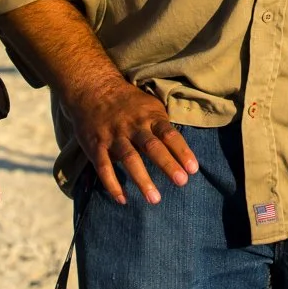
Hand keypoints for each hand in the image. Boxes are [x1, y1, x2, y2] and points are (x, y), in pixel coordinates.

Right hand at [63, 76, 198, 206]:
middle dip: (167, 164)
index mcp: (149, 116)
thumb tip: (182, 148)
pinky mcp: (96, 146)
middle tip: (182, 182)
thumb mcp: (150, 106)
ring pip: (130, 158)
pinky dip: (113, 184)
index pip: (169, 134)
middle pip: (152, 146)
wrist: (94, 88)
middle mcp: (133, 126)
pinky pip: (104, 167)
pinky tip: (123, 200)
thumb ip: (163, 125)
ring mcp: (114, 136)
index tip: (193, 169)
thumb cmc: (128, 102)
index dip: (182, 151)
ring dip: (142, 180)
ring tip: (154, 199)